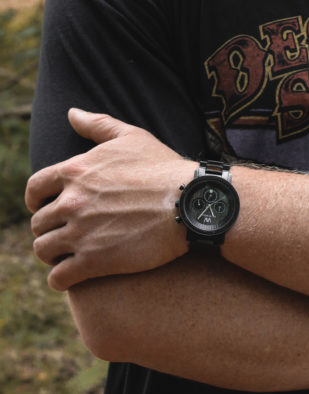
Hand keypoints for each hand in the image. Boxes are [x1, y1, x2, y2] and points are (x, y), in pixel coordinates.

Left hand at [26, 109, 193, 290]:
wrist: (189, 202)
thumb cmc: (164, 167)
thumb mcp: (132, 137)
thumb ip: (98, 124)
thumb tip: (72, 113)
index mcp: (75, 171)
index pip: (34, 188)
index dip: (36, 200)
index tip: (45, 206)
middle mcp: (71, 202)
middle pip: (38, 222)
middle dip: (49, 228)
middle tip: (65, 232)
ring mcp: (80, 233)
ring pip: (43, 249)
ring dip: (52, 253)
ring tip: (67, 255)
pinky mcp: (93, 262)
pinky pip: (58, 277)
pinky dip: (60, 279)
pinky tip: (71, 276)